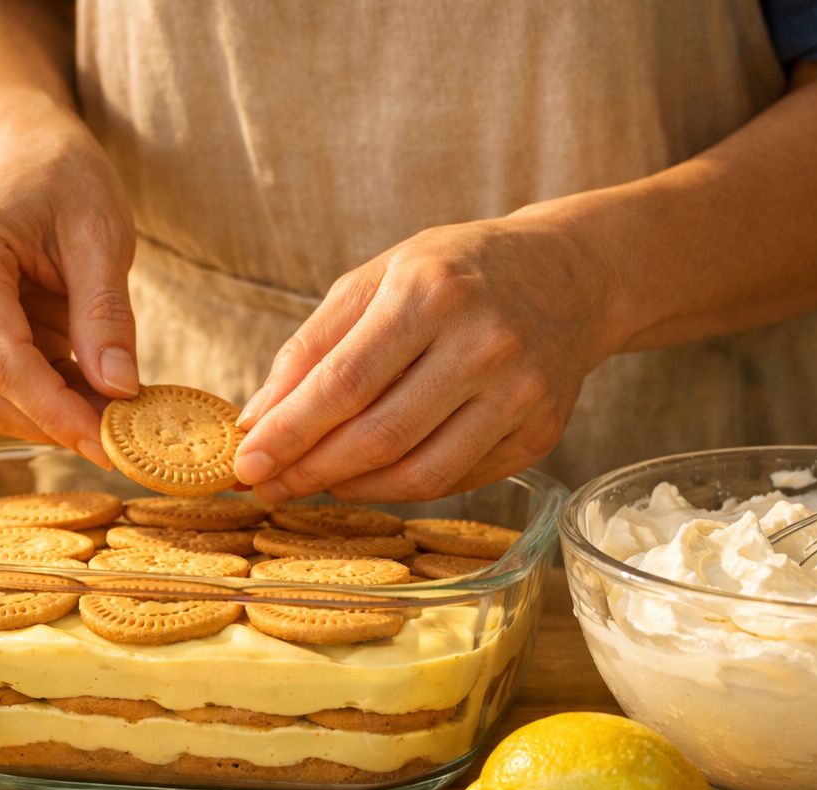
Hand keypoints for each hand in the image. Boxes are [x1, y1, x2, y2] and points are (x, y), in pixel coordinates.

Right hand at [0, 110, 137, 466]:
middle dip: (57, 423)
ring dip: (52, 414)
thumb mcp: (101, 233)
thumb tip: (118, 390)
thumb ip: (105, 314)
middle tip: (125, 437)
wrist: (23, 153)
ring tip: (112, 405)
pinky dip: (44, 398)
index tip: (109, 444)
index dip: (56, 411)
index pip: (2, 361)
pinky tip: (86, 385)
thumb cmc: (62, 178)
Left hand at [232, 213, 620, 502]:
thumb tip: (256, 419)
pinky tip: (369, 478)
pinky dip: (400, 488)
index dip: (289, 432)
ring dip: (352, 490)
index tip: (246, 463)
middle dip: (310, 471)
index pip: (345, 381)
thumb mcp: (376, 281)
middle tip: (266, 486)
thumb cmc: (456, 274)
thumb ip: (312, 346)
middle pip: (379, 436)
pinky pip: (455, 482)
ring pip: (420, 475)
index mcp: (431, 292)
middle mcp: (484, 344)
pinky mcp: (541, 435)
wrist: (570, 275)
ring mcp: (520, 394)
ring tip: (313, 484)